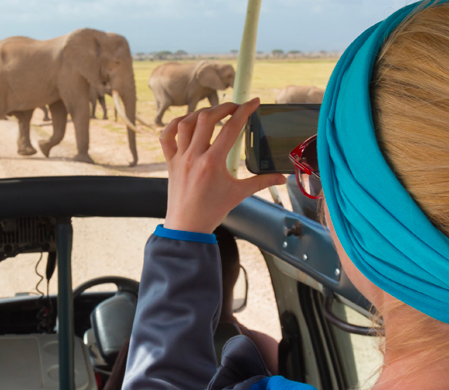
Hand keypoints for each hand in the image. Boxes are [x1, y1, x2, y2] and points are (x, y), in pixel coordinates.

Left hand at [161, 99, 285, 233]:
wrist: (187, 227)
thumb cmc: (212, 211)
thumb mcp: (239, 194)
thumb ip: (261, 182)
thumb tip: (282, 178)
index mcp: (213, 161)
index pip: (231, 128)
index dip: (245, 111)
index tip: (253, 102)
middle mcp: (194, 156)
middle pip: (207, 118)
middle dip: (223, 107)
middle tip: (236, 107)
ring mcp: (180, 157)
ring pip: (185, 123)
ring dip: (200, 113)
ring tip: (213, 113)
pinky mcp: (170, 162)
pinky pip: (166, 137)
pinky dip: (173, 125)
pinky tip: (185, 121)